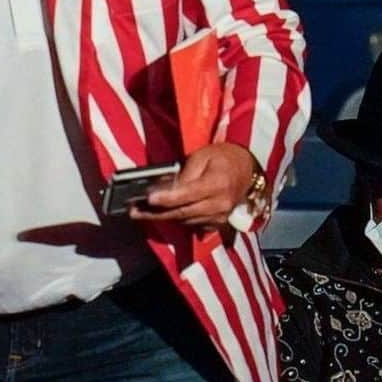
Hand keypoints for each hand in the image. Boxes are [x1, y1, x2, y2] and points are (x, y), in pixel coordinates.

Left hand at [129, 143, 256, 228]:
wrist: (247, 169)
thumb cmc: (223, 158)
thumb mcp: (202, 156)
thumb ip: (184, 174)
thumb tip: (164, 190)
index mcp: (218, 183)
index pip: (188, 194)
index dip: (167, 198)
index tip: (148, 198)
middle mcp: (220, 204)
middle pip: (183, 212)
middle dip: (156, 213)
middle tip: (134, 211)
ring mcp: (220, 217)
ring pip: (185, 221)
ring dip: (164, 217)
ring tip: (143, 212)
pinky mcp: (218, 224)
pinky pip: (193, 225)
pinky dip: (178, 219)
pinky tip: (163, 214)